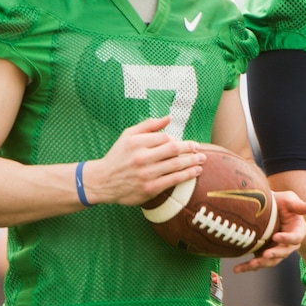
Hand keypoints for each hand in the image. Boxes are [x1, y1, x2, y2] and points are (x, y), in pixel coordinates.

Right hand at [81, 116, 206, 206]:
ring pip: (176, 164)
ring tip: (202, 159)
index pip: (165, 137)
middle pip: (174, 149)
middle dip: (190, 148)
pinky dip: (187, 175)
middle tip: (199, 149)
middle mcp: (142, 157)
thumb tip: (169, 117)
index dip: (178, 140)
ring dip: (193, 161)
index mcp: (137, 142)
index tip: (185, 144)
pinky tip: (196, 172)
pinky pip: (174, 180)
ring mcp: (146, 173)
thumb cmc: (118, 157)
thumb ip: (148, 125)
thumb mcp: (128, 135)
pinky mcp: (150, 188)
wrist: (103, 181)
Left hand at [233, 190, 305, 273]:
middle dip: (274, 254)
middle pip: (284, 252)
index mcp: (298, 230)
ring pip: (271, 261)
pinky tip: (237, 269)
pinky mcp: (263, 254)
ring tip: (251, 264)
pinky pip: (257, 263)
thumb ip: (297, 205)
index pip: (296, 238)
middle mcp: (289, 244)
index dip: (287, 239)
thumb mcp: (288, 199)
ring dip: (261, 264)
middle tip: (265, 254)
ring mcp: (276, 250)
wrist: (264, 207)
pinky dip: (247, 267)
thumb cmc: (280, 201)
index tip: (276, 236)